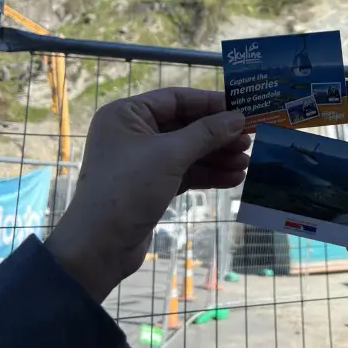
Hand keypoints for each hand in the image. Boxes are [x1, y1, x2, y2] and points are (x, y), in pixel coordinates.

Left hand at [45, 88, 249, 301]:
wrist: (99, 248)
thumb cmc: (128, 189)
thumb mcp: (170, 155)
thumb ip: (206, 133)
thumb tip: (238, 117)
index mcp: (126, 114)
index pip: (176, 99)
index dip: (211, 104)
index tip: (242, 110)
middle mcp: (132, 132)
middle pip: (185, 126)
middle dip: (217, 135)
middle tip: (249, 140)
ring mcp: (142, 160)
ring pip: (188, 151)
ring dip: (217, 157)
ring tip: (246, 164)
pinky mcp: (151, 185)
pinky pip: (184, 171)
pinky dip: (207, 174)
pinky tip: (233, 179)